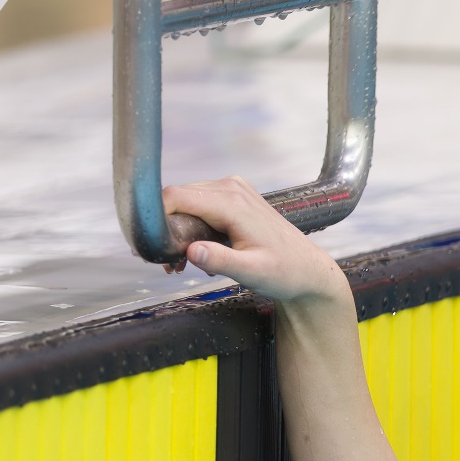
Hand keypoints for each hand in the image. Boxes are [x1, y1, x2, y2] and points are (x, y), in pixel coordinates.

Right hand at [161, 177, 348, 305]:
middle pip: (177, 199)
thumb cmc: (285, 272)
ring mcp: (233, 188)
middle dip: (168, 230)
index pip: (175, 197)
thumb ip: (220, 261)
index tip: (152, 246)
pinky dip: (193, 226)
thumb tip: (190, 250)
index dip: (156, 219)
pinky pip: (200, 204)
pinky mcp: (233, 194)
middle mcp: (231, 187)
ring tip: (184, 263)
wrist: (307, 269)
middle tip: (171, 264)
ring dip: (179, 231)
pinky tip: (202, 251)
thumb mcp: (251, 273)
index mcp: (233, 203)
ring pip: (186, 202)